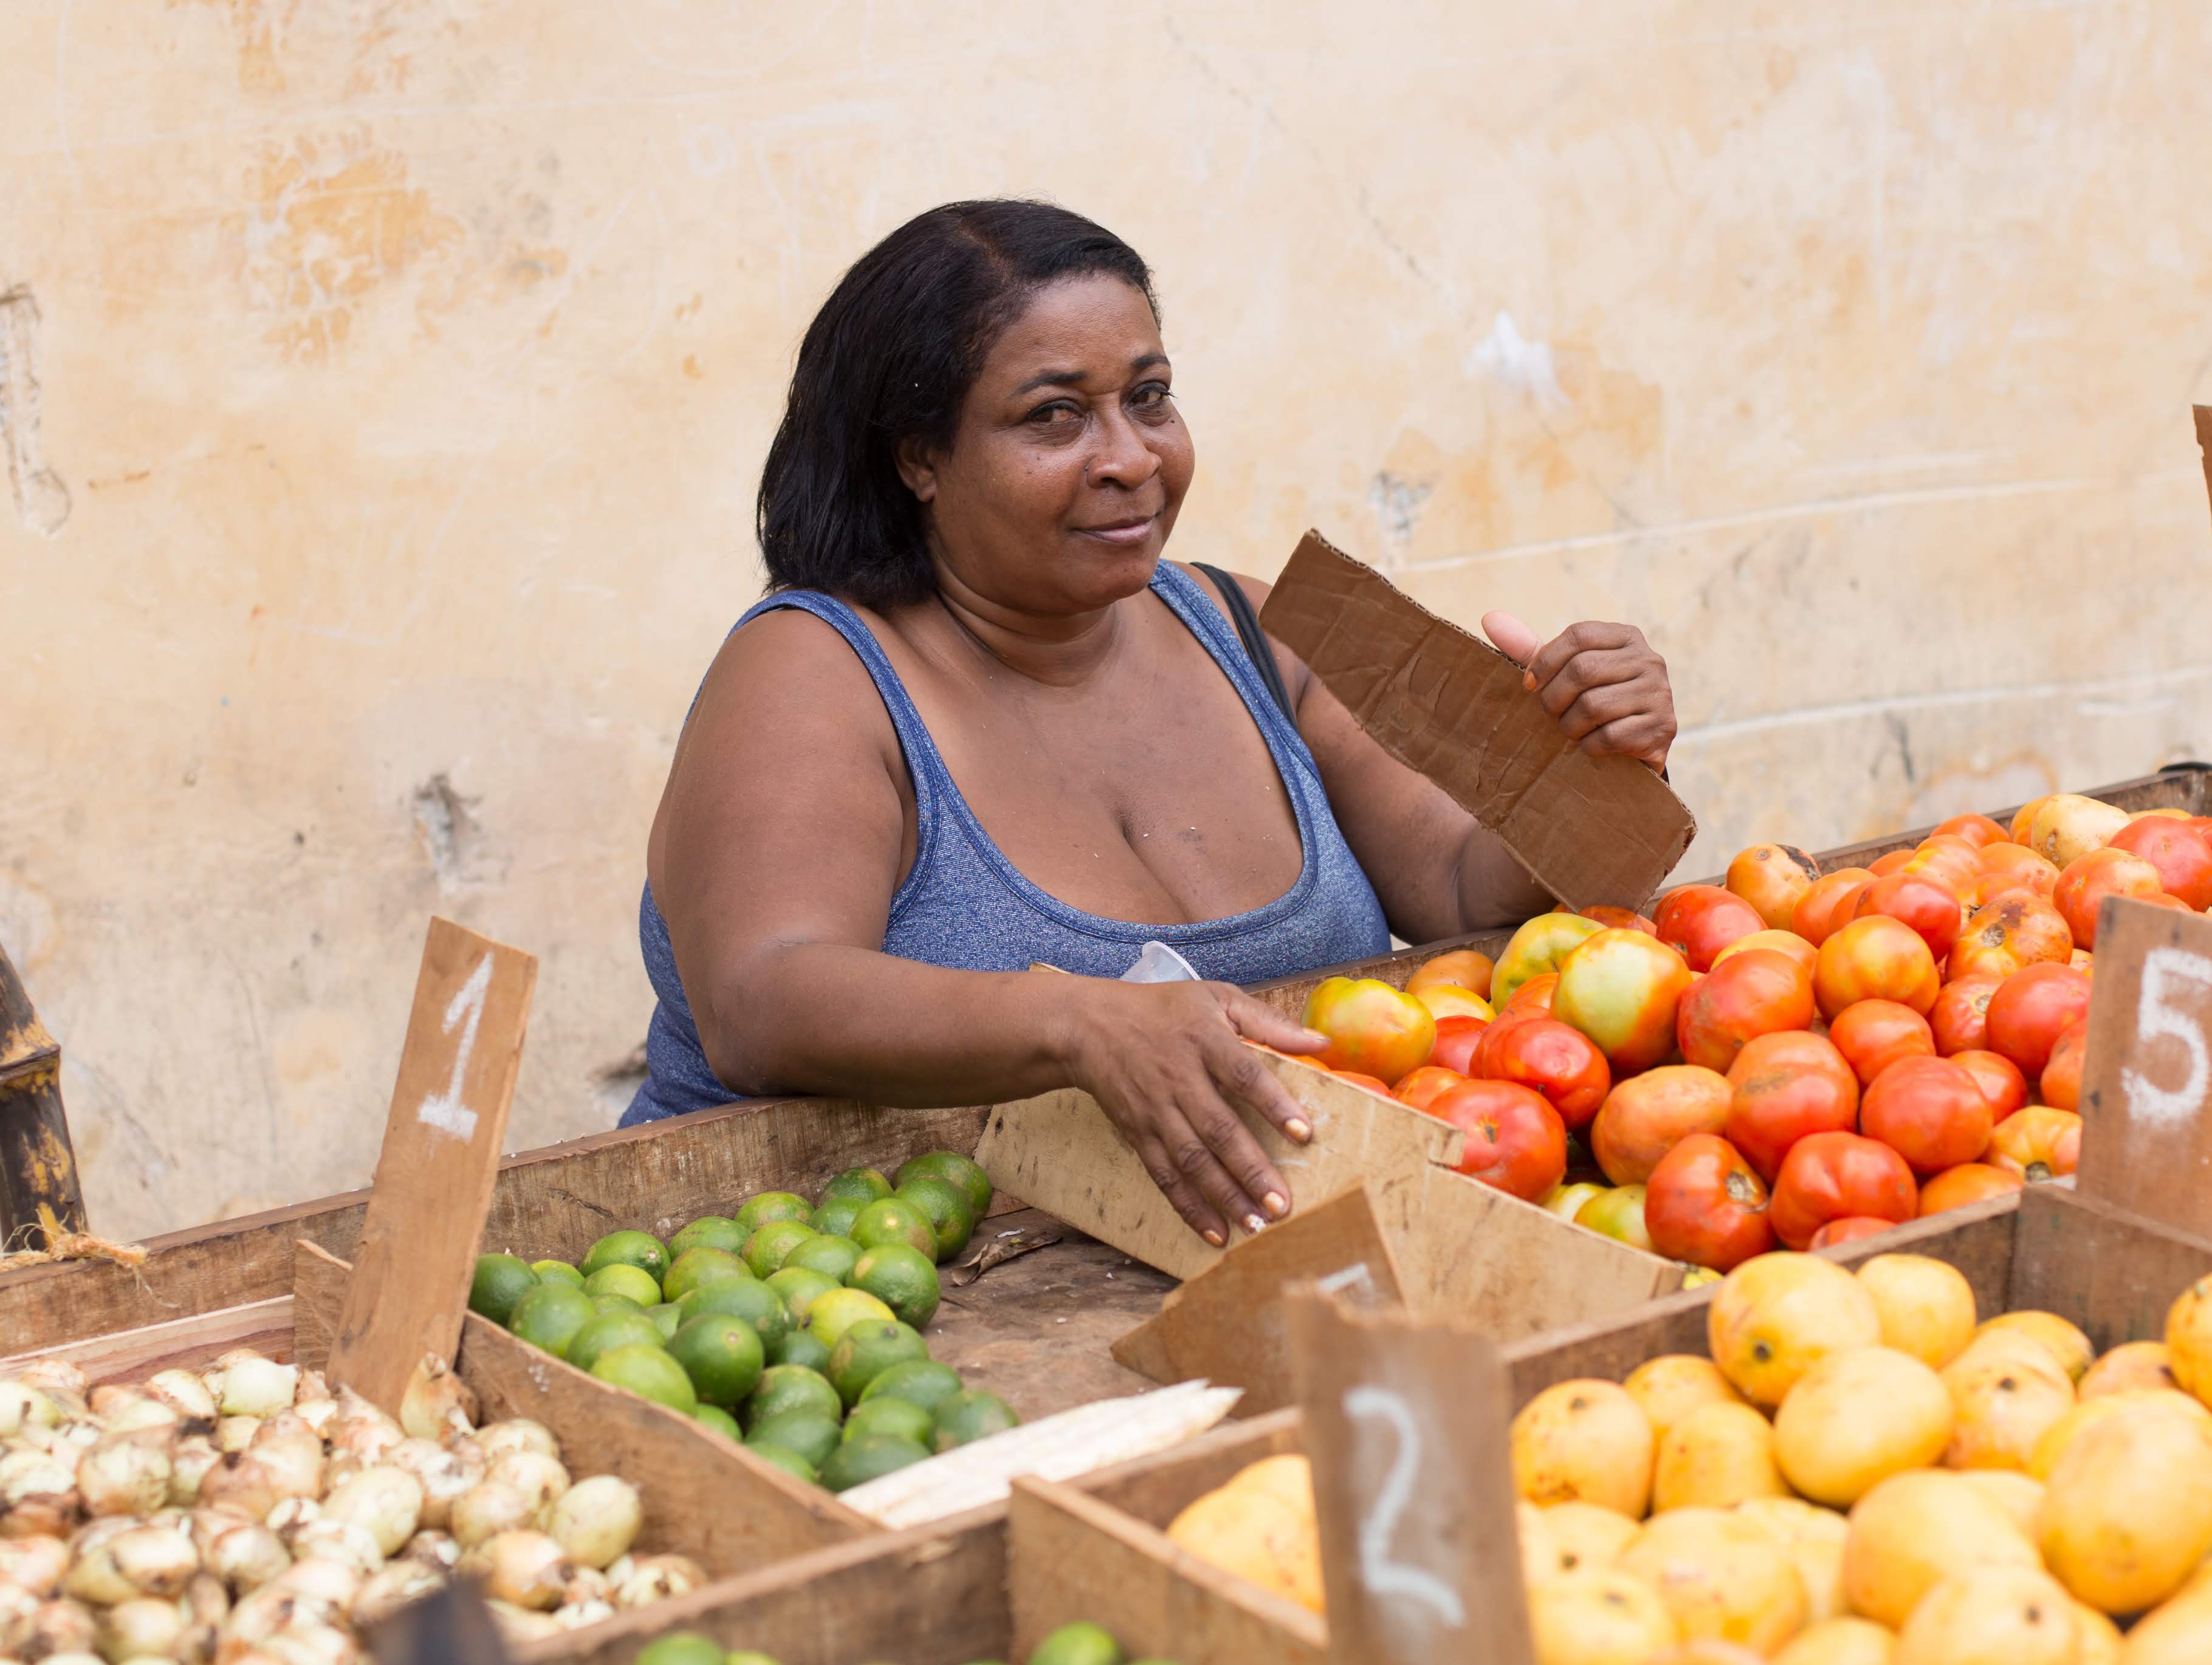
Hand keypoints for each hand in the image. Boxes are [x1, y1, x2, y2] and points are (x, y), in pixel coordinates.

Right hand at [1063, 980, 1325, 1246]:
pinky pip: (1165, 1176)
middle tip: (1281, 1203)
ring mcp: (1156, 1111)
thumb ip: (1269, 1022)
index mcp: (1204, 1041)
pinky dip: (1188, 1207)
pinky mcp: (1139, 1135)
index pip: (1243, 1074)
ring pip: (1191, 1160)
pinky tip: (1215, 1233)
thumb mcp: (1216, 998)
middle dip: (1250, 1169)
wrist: (1091, 1027)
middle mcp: (1178, 1079)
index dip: (1273, 1104)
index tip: (1304, 1133)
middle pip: (1216, 1128)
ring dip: (1223, 1196)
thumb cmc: (1166, 1010)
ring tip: (1256, 1225)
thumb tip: (1322, 1044)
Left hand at [1483, 612, 1675, 770]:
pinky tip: (1591, 746)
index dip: (1545, 661)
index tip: (1528, 686)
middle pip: (1583, 669)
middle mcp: (1649, 659)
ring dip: (1570, 726)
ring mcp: (1660, 693)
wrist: (1632, 748)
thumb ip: (1530, 649)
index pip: (1578, 635)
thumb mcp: (1562, 673)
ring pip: (1593, 705)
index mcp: (1626, 637)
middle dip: (1554, 698)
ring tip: (1572, 731)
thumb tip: (1489, 618)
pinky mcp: (1662, 728)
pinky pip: (1609, 736)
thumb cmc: (1590, 702)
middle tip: (1550, 714)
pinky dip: (1589, 746)